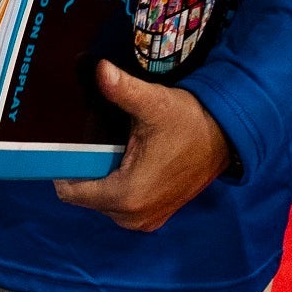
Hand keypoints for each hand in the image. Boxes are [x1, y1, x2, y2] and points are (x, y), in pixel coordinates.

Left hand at [53, 63, 234, 232]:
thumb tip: (101, 70)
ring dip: (102, 178)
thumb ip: (123, 90)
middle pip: (86, 196)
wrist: (226, 138)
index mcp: (127, 195)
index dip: (65, 167)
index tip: (70, 143)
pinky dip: (118, 185)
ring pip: (102, 200)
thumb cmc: (190, 122)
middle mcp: (132, 216)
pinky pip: (120, 204)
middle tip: (95, 141)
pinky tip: (126, 161)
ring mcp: (144, 220)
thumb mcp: (155, 104)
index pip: (71, 192)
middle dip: (86, 170)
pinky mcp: (154, 217)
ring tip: (113, 149)